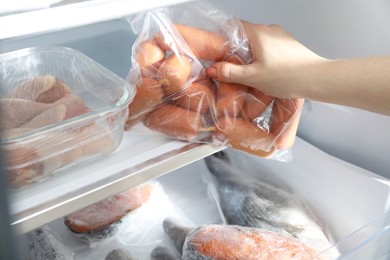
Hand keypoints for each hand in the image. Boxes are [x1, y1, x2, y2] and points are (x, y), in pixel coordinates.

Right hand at [206, 20, 326, 98]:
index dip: (224, 38)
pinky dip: (263, 58)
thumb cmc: (288, 76)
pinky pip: (270, 48)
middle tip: (232, 67)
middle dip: (236, 50)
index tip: (218, 51)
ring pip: (258, 43)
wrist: (317, 79)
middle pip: (245, 35)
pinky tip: (265, 73)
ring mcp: (281, 37)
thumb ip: (230, 72)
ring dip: (251, 55)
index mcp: (259, 33)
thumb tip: (212, 69)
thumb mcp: (253, 77)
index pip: (234, 25)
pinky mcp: (289, 46)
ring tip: (249, 73)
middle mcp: (270, 30)